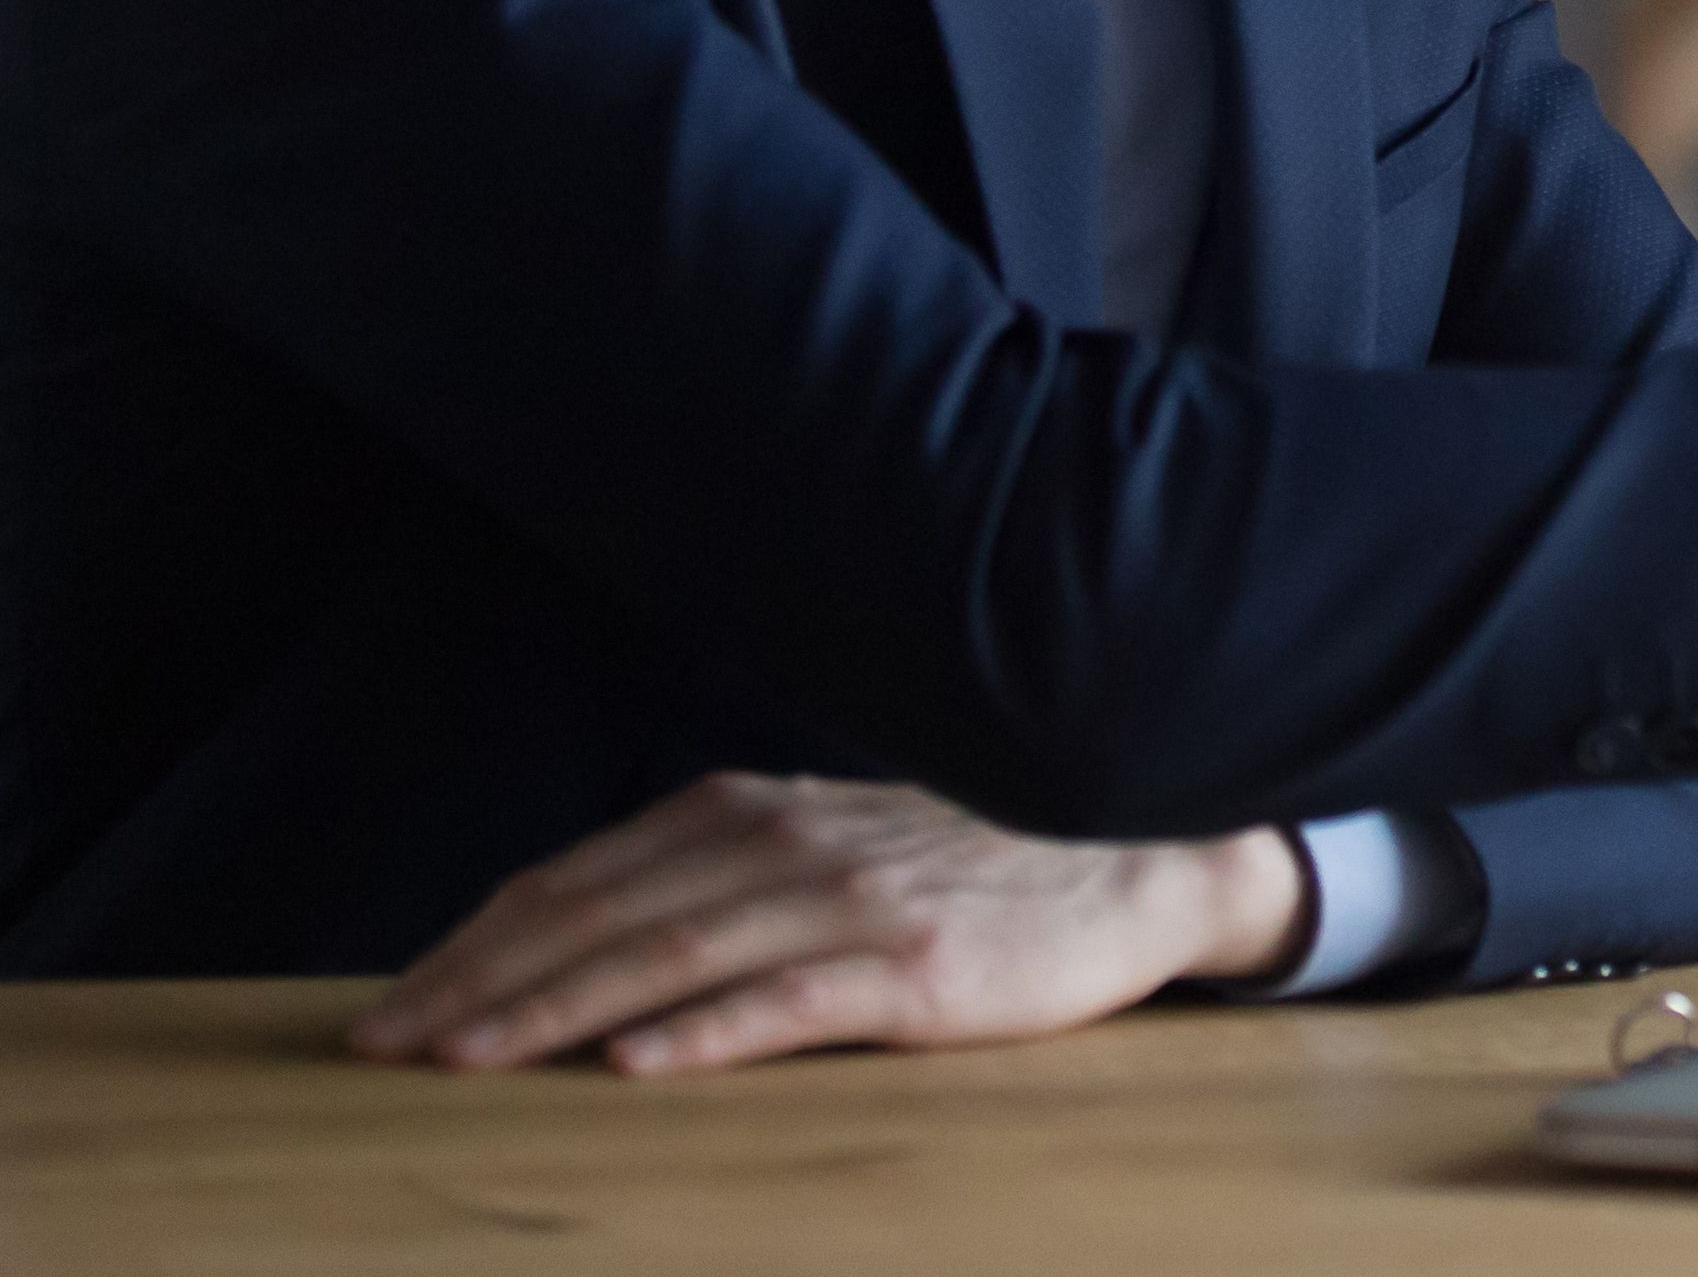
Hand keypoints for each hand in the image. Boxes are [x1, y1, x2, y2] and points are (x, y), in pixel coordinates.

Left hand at [348, 773, 1309, 1074]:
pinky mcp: (914, 968)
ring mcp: (849, 904)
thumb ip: (722, 876)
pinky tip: (634, 1063)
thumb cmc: (970, 866)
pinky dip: (703, 1032)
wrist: (1134, 859)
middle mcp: (786, 845)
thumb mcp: (831, 843)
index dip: (474, 944)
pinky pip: (788, 1001)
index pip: (578, 881)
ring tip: (466, 1059)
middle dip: (478, 986)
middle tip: (384, 1048)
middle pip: (600, 918)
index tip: (392, 1008)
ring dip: (554, 1011)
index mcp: (754, 814)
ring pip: (670, 957)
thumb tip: (589, 938)